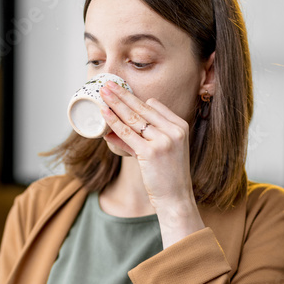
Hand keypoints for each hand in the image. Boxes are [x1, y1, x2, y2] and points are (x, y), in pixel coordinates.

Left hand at [99, 81, 195, 211]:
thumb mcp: (160, 153)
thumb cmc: (167, 177)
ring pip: (134, 118)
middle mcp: (173, 130)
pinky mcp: (151, 152)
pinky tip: (104, 113)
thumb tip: (112, 131)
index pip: (154, 106)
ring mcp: (163, 141)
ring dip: (116, 103)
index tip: (121, 91)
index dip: (136, 99)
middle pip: (143, 108)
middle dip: (123, 94)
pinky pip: (127, 133)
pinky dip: (114, 122)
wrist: (176, 198)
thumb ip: (140, 140)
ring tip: (103, 93)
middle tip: (108, 84)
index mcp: (180, 126)